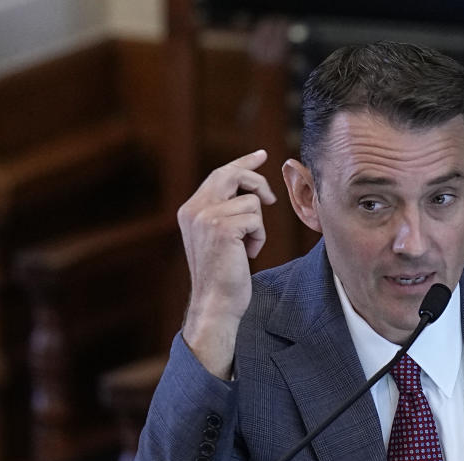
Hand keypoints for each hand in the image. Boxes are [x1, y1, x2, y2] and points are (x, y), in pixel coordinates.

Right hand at [178, 150, 276, 377]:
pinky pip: (256, 219)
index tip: (261, 155)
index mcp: (191, 210)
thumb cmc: (224, 275)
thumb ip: (224, 213)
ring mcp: (206, 217)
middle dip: (258, 183)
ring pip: (252, 202)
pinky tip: (249, 254)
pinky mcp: (222, 228)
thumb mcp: (219, 238)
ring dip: (258, 227)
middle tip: (272, 199)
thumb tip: (250, 192)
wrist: (216, 302)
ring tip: (247, 248)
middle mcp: (195, 209)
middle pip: (233, 175)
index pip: (219, 175)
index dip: (243, 164)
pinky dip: (259, 237)